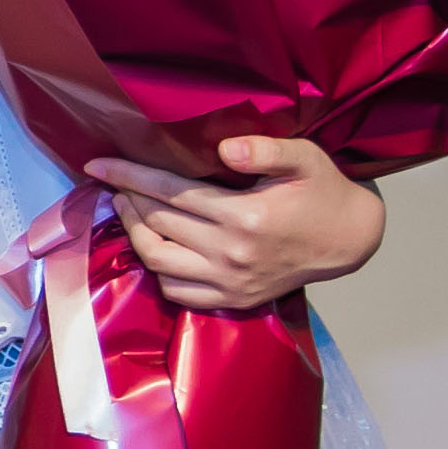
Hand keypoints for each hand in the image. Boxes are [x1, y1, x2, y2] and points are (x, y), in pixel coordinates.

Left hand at [87, 135, 384, 315]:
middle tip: (115, 182)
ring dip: (136, 234)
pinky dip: (157, 271)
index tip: (98, 165)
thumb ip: (265, 149)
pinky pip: (178, 293)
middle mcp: (232, 254)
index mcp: (245, 217)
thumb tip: (224, 148)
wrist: (349, 239)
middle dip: (128, 200)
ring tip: (128, 209)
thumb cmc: (323, 191)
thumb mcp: (304, 158)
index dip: (130, 176)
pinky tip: (154, 245)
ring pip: (159, 262)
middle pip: (158, 225)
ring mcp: (231, 283)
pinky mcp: (234, 300)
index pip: (171, 193)